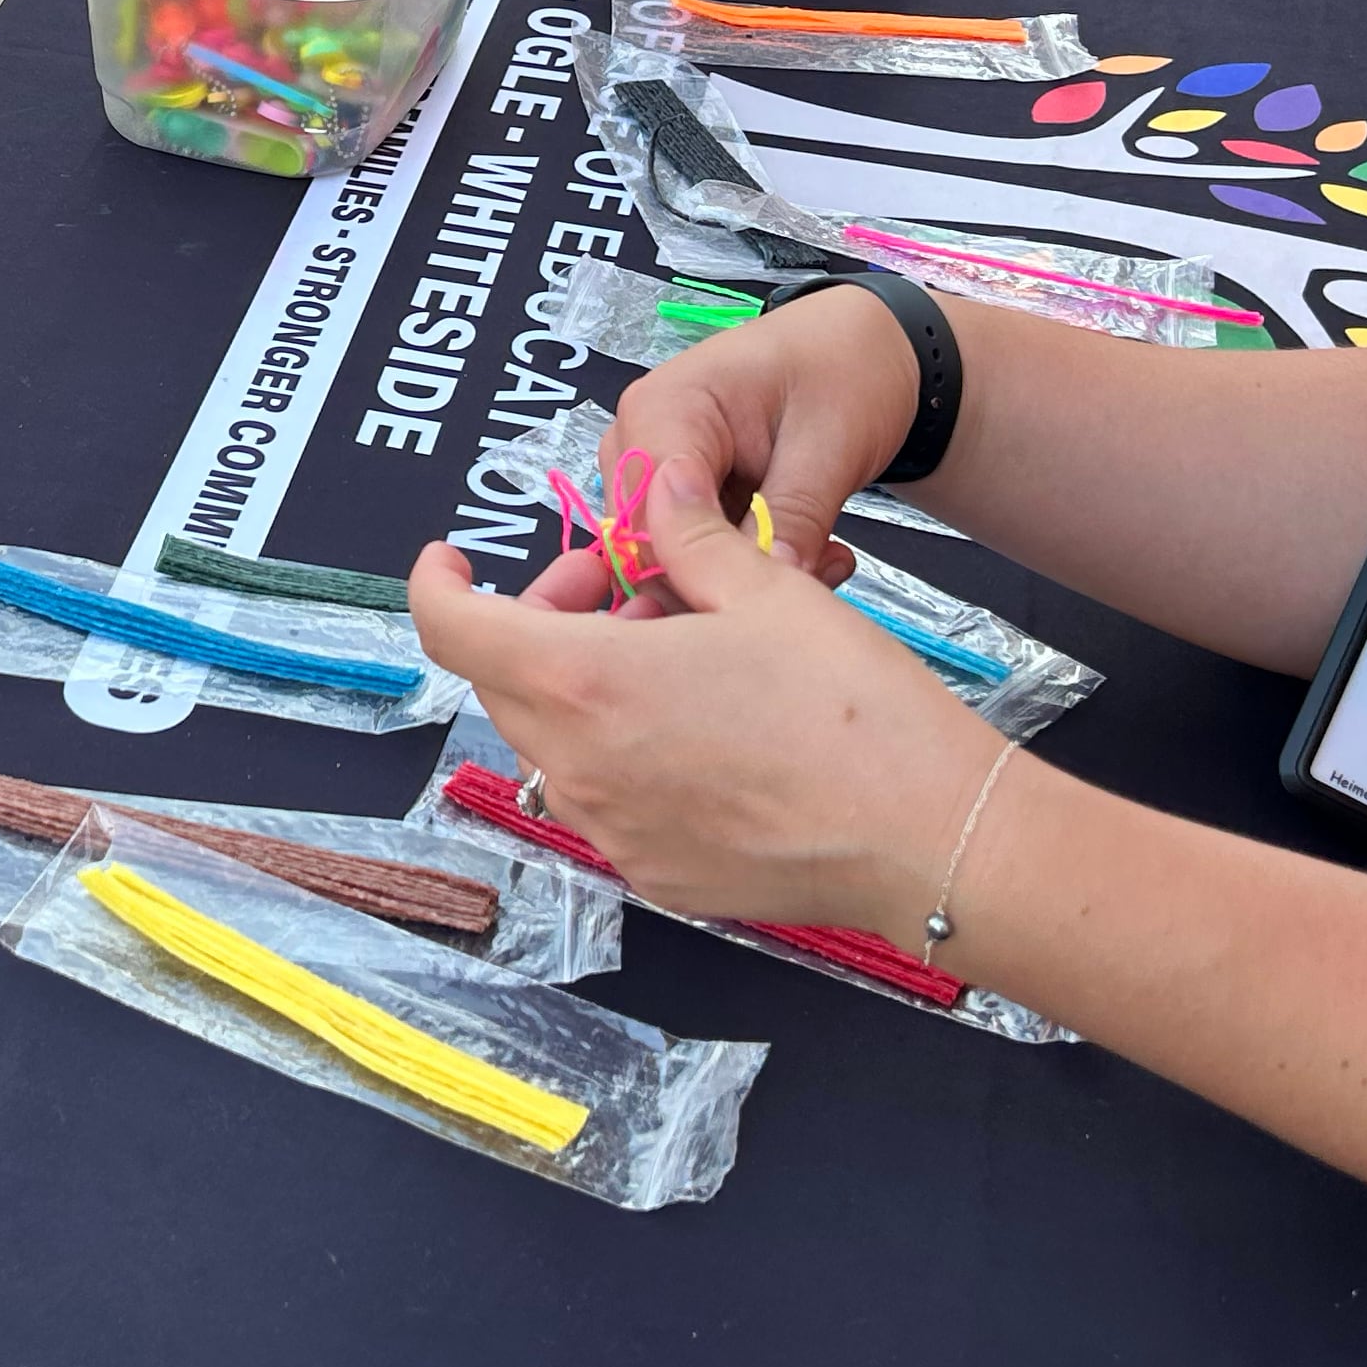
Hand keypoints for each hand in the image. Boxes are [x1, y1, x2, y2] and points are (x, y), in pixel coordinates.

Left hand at [406, 449, 997, 929]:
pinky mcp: (653, 875)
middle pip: (503, 682)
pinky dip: (620, 751)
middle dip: (536, 622)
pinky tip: (697, 728)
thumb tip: (652, 490)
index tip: (454, 557)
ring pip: (551, 743)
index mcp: (585, 683)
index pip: (454, 629)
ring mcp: (612, 831)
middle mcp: (578, 768)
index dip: (438, 583)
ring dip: (579, 688)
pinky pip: (604, 799)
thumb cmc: (851, 704)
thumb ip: (686, 534)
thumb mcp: (764, 587)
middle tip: (616, 587)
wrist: (928, 833)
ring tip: (669, 654)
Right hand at [603, 281, 924, 580]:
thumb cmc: (844, 370)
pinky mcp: (676, 494)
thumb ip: (793, 517)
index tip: (773, 589)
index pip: (645, 521)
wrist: (862, 350)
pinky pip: (693, 550)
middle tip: (814, 578)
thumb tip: (773, 586)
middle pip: (648, 546)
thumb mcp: (831, 443)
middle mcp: (637, 440)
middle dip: (726, 577)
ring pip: (672, 556)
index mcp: (660, 410)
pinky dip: (745, 564)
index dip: (698, 569)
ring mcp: (653, 469)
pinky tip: (804, 555)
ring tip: (820, 562)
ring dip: (740, 575)